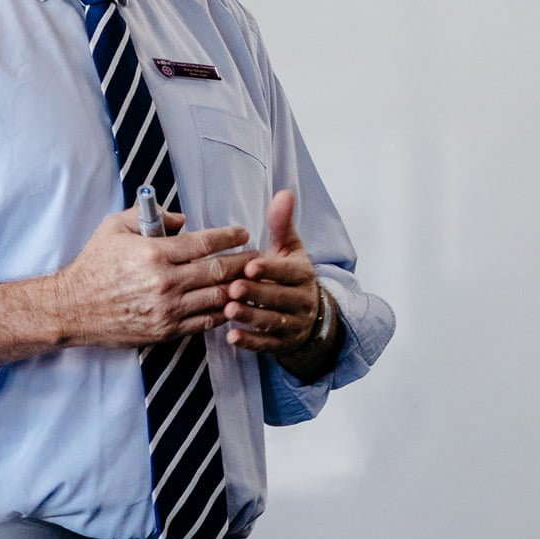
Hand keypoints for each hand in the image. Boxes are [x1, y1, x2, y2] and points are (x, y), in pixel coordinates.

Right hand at [0, 211, 250, 373]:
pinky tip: (233, 303)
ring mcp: (166, 310)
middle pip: (217, 271)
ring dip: (239, 288)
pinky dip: (222, 312)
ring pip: (216, 298)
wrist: (72, 309)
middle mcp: (164, 283)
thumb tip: (183, 220)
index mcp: (153, 254)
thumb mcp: (114, 228)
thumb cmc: (94, 264)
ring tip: (255, 279)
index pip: (204, 243)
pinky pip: (203, 321)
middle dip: (243, 262)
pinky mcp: (165, 330)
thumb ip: (150, 217)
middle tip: (260, 255)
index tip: (243, 232)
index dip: (229, 236)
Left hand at [221, 189, 325, 355]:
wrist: (311, 315)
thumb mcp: (290, 249)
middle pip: (278, 297)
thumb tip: (284, 193)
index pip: (287, 272)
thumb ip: (282, 224)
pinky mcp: (283, 343)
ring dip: (250, 317)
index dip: (270, 269)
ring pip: (272, 321)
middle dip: (256, 293)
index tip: (250, 265)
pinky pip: (267, 344)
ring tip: (228, 311)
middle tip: (232, 288)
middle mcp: (302, 300)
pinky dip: (251, 342)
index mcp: (303, 274)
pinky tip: (232, 337)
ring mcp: (294, 324)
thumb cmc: (291, 275)